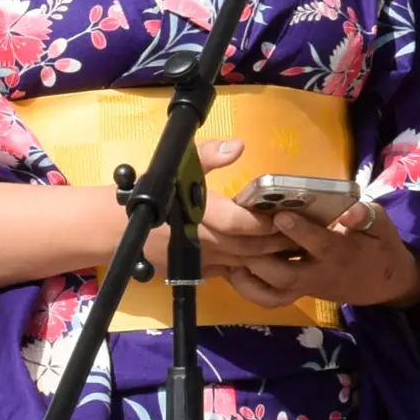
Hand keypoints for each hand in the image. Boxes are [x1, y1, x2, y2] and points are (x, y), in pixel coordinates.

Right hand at [125, 139, 303, 286]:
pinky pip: (230, 272)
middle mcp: (205, 242)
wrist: (115, 230)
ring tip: (294, 246)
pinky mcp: (197, 273)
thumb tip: (238, 146)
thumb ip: (208, 155)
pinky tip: (268, 260)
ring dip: (270, 257)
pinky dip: (250, 267)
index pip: (242, 224)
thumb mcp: (176, 167)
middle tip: (303, 232)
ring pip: (244, 263)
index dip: (266, 221)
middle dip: (278, 241)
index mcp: (201, 215)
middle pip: (250, 247)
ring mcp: (202, 261)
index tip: (286, 212)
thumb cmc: (150, 193)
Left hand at [226, 197, 419, 310]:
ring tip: (229, 255)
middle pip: (285, 275)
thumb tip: (351, 207)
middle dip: (260, 259)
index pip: (318, 243)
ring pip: (273, 291)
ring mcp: (305, 287)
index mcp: (340, 253)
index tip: (279, 214)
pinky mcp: (297, 292)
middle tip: (237, 238)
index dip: (298, 230)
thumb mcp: (382, 225)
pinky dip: (249, 289)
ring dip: (248, 277)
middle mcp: (318, 274)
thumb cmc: (380, 246)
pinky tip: (234, 269)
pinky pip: (270, 299)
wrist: (383, 282)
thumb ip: (365, 216)